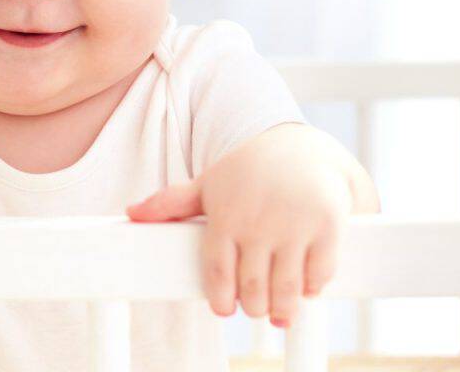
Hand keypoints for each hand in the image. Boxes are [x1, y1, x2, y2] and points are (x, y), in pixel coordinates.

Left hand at [124, 123, 359, 327]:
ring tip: (279, 313)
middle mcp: (258, 221)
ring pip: (286, 289)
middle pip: (252, 287)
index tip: (224, 308)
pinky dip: (312, 289)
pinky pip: (319, 274)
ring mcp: (294, 224)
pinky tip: (306, 289)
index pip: (218, 272)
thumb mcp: (210, 183)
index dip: (220, 298)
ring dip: (282, 309)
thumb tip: (132, 213)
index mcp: (227, 215)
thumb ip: (172, 202)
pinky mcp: (327, 225)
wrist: (301, 146)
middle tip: (256, 308)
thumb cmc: (249, 170)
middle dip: (254, 307)